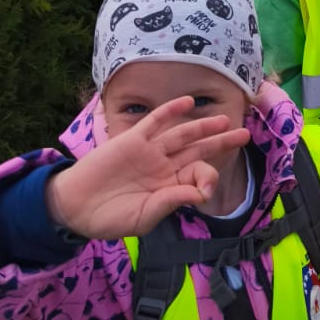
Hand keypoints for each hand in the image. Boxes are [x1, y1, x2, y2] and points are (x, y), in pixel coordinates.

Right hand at [46, 97, 249, 239]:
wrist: (74, 206)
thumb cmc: (109, 218)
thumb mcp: (144, 217)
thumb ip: (171, 202)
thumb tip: (201, 193)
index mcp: (170, 186)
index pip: (198, 175)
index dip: (208, 177)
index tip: (206, 189)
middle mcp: (164, 166)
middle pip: (199, 150)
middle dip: (222, 142)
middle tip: (245, 134)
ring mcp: (150, 151)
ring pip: (182, 134)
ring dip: (203, 125)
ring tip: (224, 118)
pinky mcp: (133, 139)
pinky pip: (156, 121)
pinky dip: (171, 111)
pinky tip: (187, 101)